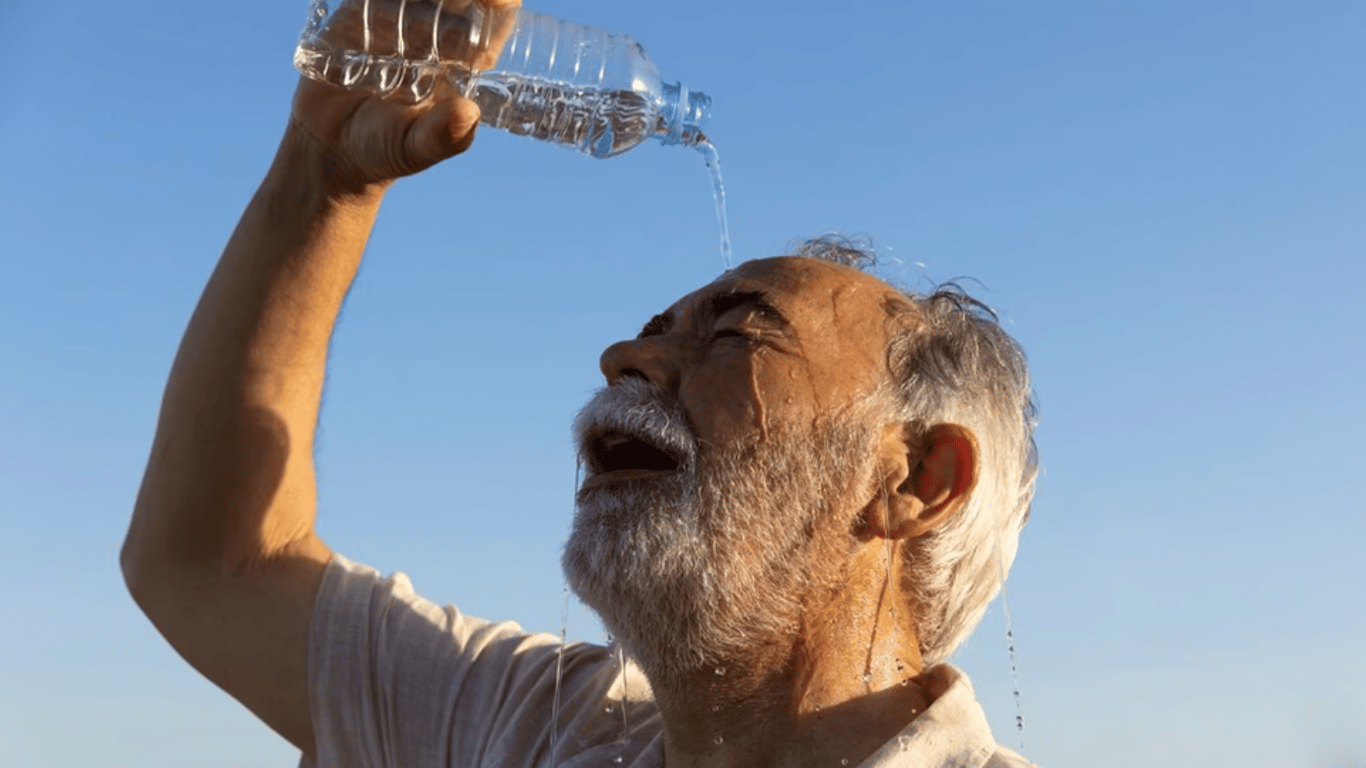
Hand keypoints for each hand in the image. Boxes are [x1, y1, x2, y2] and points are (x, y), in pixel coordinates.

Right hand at [287, 0, 520, 188]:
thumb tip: (468, 111)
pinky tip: (367, 2)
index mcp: (463, 59)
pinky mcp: (357, 11)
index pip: (491, 20)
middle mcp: (434, 32)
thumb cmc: (385, 151)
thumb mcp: (414, 150)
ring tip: (398, 7)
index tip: (499, 0)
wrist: (327, 149)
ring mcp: (397, 17)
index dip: (499, 3)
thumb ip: (440, 138)